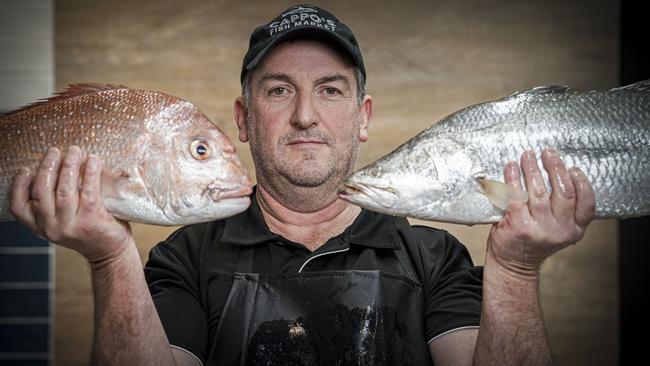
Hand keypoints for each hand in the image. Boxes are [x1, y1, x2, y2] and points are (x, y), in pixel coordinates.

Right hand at [10, 146, 132, 264]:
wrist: (109, 252)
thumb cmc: (86, 231)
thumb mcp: (61, 222)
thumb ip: (52, 205)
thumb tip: (54, 168)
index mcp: (40, 227)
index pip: (18, 207)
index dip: (19, 186)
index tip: (26, 169)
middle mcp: (51, 228)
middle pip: (42, 192)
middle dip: (48, 167)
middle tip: (55, 151)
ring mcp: (71, 225)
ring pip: (64, 190)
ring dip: (68, 166)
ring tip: (74, 151)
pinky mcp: (91, 220)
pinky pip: (88, 191)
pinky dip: (90, 173)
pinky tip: (92, 160)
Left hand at [487, 148, 595, 275]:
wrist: (513, 263)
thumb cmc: (534, 240)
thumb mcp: (558, 229)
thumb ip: (563, 209)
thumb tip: (557, 171)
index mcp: (574, 229)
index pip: (587, 203)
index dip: (582, 182)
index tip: (573, 168)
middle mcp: (559, 230)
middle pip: (564, 192)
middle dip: (556, 167)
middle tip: (548, 153)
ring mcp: (538, 228)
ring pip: (539, 191)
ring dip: (532, 168)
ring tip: (528, 156)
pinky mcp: (518, 225)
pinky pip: (516, 195)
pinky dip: (513, 178)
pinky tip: (511, 167)